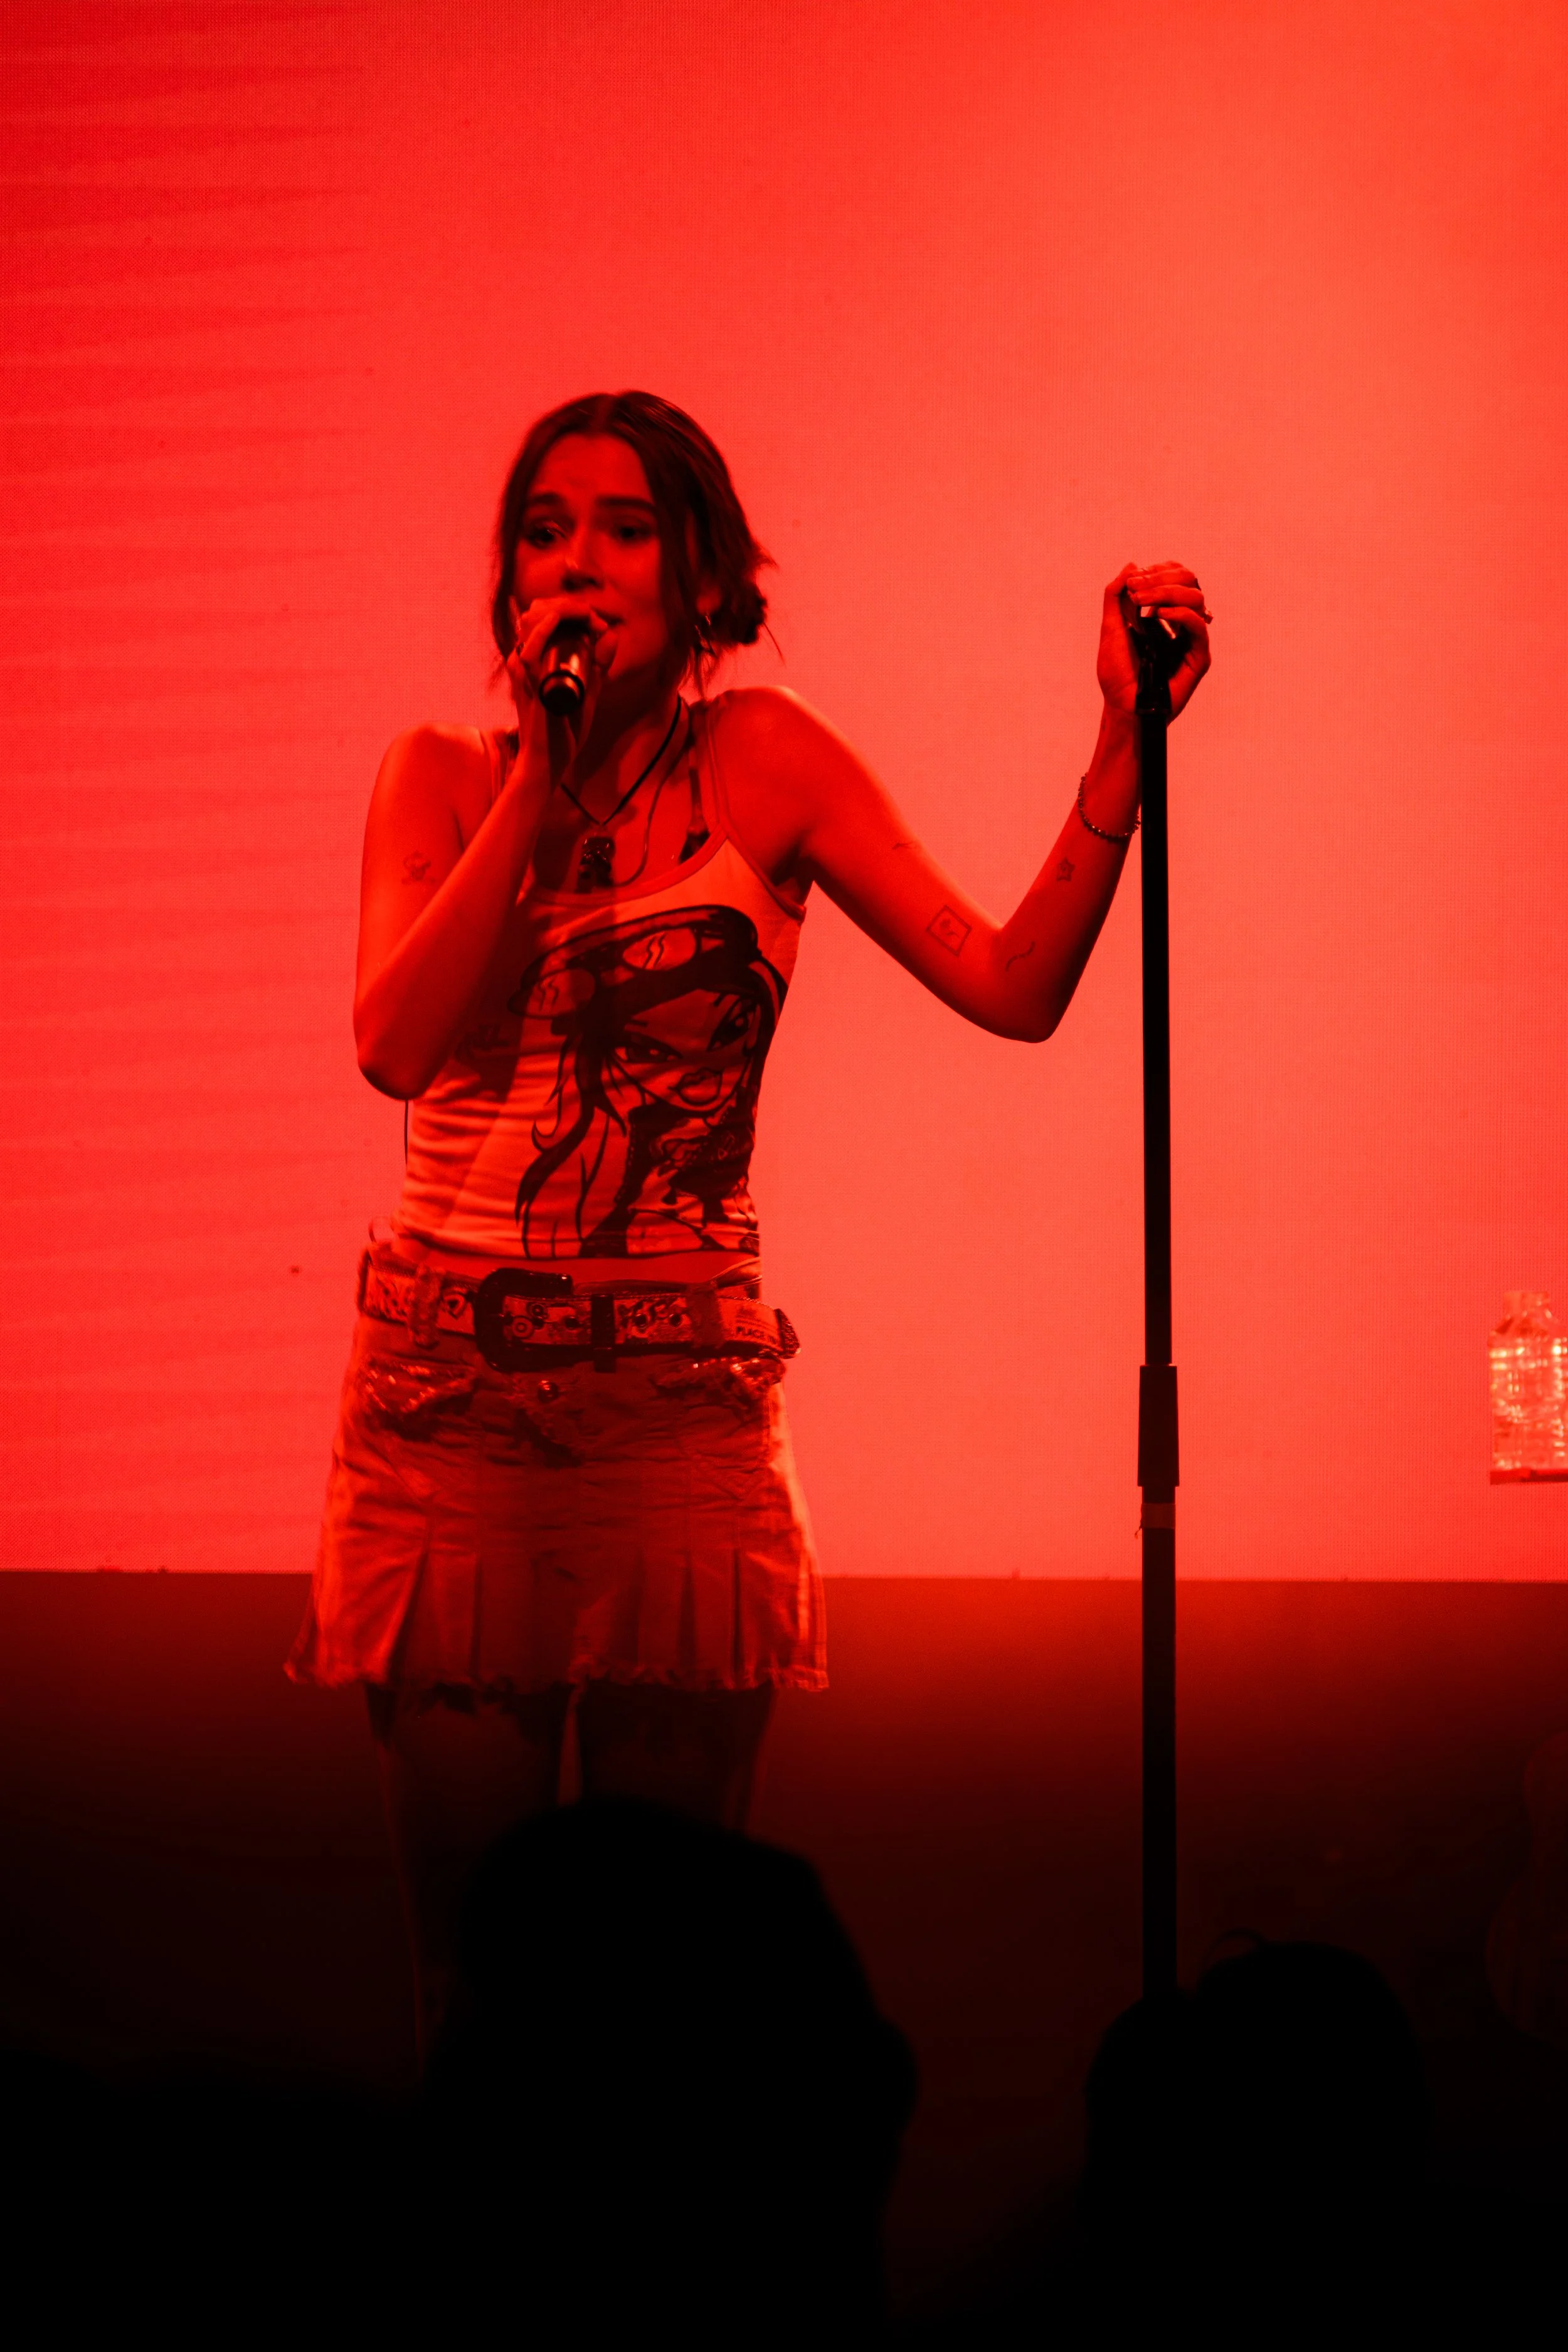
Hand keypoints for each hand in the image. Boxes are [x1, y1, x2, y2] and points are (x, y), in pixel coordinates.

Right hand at [504, 593, 612, 748]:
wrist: (548, 762)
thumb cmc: (564, 731)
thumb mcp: (587, 691)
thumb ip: (598, 666)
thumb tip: (611, 635)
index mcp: (531, 658)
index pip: (543, 616)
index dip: (572, 611)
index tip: (598, 626)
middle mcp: (522, 659)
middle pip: (537, 611)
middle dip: (570, 606)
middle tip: (596, 623)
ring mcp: (523, 670)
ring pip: (532, 620)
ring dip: (563, 611)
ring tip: (587, 619)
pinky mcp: (527, 685)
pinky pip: (529, 650)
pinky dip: (545, 629)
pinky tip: (560, 619)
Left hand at [1097, 560, 1211, 720]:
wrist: (1121, 706)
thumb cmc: (1116, 673)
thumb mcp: (1110, 628)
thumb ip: (1116, 596)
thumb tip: (1132, 565)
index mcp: (1165, 612)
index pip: (1176, 576)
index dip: (1158, 570)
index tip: (1134, 581)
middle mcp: (1182, 622)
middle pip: (1189, 581)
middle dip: (1161, 578)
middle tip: (1137, 589)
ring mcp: (1192, 639)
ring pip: (1196, 597)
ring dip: (1167, 592)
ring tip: (1143, 603)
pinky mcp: (1199, 657)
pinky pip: (1198, 625)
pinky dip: (1178, 613)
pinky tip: (1157, 615)